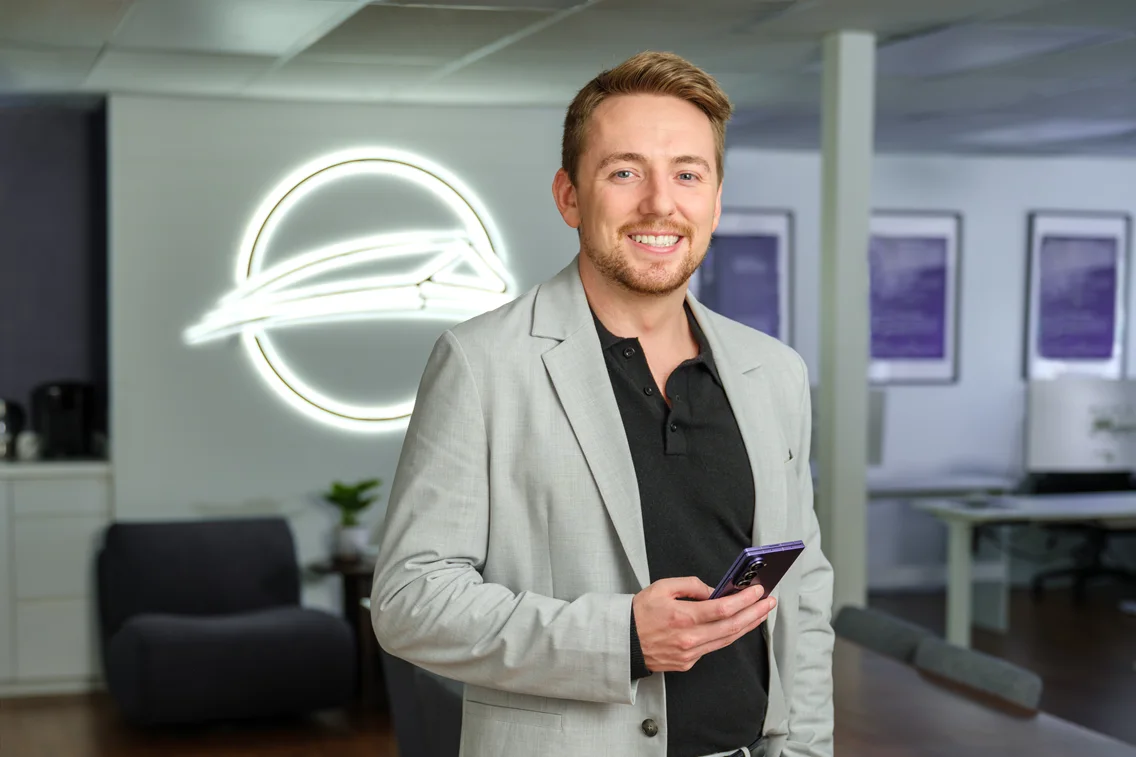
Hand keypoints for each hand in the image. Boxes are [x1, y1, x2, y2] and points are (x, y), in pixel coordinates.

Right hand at [632, 577, 775, 672]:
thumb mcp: (662, 588)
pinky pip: (712, 647)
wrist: (622, 642)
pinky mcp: (688, 663)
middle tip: (769, 602)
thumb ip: (690, 585)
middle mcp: (689, 639)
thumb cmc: (639, 613)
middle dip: (754, 613)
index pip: (722, 609)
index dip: (744, 600)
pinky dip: (728, 635)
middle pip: (731, 627)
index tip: (757, 591)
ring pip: (726, 640)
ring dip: (747, 626)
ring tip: (760, 614)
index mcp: (682, 618)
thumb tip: (713, 591)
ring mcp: (690, 654)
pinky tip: (736, 626)